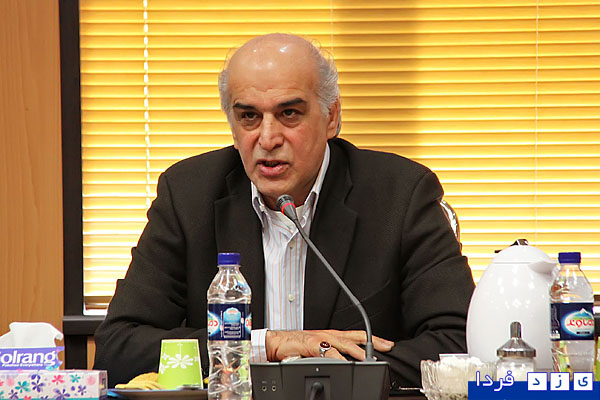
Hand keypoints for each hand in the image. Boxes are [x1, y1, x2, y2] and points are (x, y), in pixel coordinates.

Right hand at [265, 330, 393, 360]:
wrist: (277, 343)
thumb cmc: (297, 347)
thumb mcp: (320, 351)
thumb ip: (333, 356)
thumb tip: (347, 363)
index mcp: (333, 336)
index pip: (358, 336)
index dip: (374, 339)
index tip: (388, 344)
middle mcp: (330, 335)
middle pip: (355, 337)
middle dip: (372, 342)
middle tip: (386, 347)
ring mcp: (321, 338)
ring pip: (343, 342)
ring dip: (356, 350)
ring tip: (368, 357)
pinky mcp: (310, 344)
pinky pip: (325, 350)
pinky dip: (334, 356)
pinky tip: (342, 361)